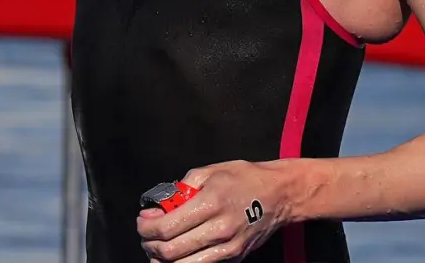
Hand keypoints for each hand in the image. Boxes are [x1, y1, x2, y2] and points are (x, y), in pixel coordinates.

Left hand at [137, 161, 290, 262]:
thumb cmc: (246, 178)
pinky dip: (182, 262)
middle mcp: (219, 229)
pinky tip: (177, 252)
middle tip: (146, 234)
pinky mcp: (234, 257)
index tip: (143, 220)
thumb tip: (160, 205)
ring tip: (158, 246)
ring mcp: (228, 248)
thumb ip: (182, 187)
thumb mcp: (211, 171)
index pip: (167, 227)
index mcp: (212, 203)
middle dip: (150, 244)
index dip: (147, 227)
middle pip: (170, 251)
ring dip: (162, 258)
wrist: (280, 195)